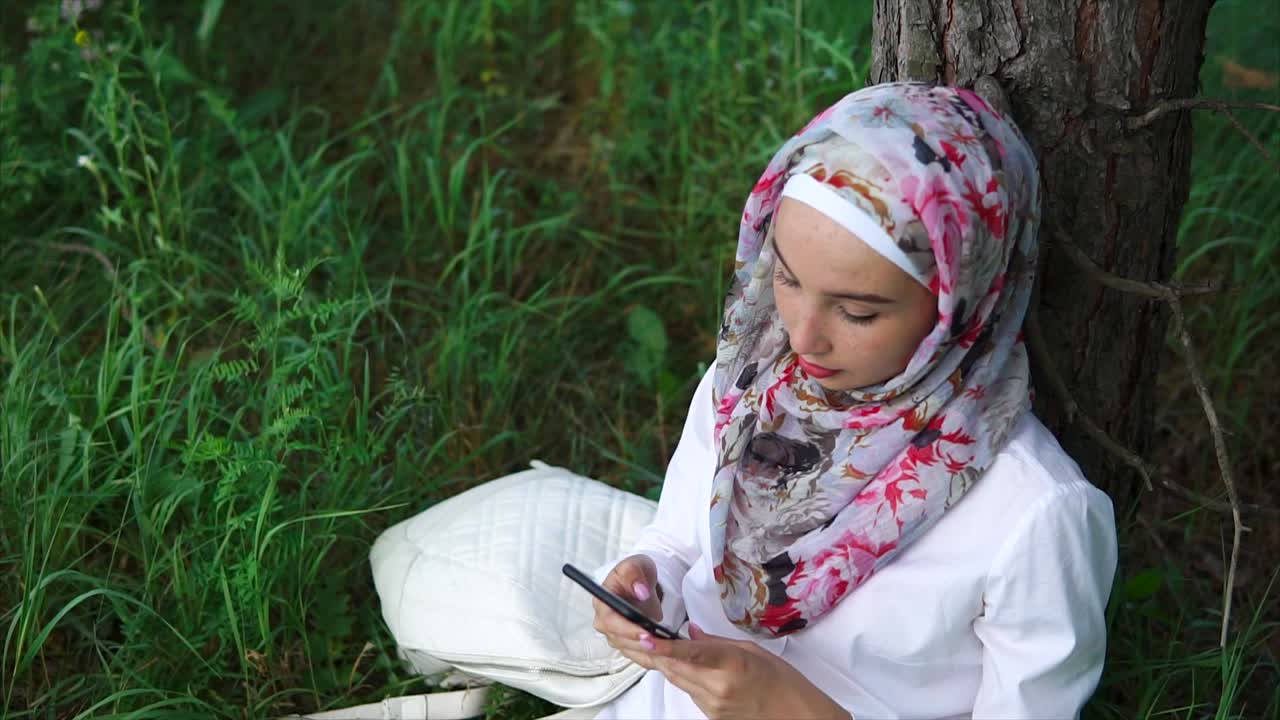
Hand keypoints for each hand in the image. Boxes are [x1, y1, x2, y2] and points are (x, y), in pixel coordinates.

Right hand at [591, 554, 664, 666]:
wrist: (641, 583)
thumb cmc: (635, 573)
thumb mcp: (635, 565)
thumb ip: (634, 574)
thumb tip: (640, 591)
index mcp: (602, 602)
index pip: (610, 621)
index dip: (627, 629)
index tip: (645, 632)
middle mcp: (605, 622)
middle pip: (619, 639)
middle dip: (640, 644)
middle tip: (660, 645)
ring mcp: (616, 635)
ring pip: (630, 650)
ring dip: (648, 653)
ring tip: (669, 652)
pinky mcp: (628, 644)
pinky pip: (639, 655)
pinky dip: (653, 657)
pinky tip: (669, 656)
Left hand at [645, 623, 851, 719]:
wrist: (794, 715)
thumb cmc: (781, 681)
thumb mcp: (751, 651)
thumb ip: (716, 642)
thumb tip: (691, 632)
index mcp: (732, 665)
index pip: (691, 653)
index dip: (665, 646)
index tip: (645, 637)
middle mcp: (718, 688)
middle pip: (675, 668)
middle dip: (657, 652)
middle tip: (641, 635)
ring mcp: (713, 705)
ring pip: (678, 680)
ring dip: (667, 664)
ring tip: (657, 647)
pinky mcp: (711, 716)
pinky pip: (689, 693)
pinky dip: (684, 678)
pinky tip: (687, 668)